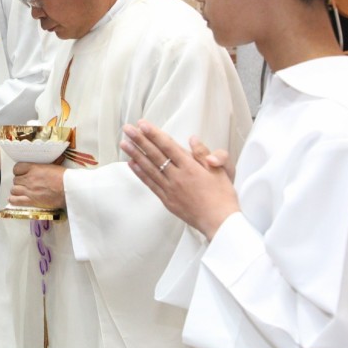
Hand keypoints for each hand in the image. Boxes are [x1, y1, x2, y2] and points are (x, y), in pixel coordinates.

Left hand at [10, 163, 65, 208]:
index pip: (17, 168)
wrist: (69, 189)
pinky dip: (14, 200)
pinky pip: (15, 200)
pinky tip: (17, 199)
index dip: (18, 171)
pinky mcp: (31, 201)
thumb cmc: (64, 178)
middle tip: (26, 184)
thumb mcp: (52, 167)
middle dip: (19, 182)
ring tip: (23, 192)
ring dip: (17, 191)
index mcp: (34, 168)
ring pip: (14, 189)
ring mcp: (29, 190)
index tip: (22, 174)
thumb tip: (39, 168)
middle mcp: (29, 178)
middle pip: (15, 180)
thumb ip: (42, 168)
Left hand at [120, 120, 239, 239]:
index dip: (154, 134)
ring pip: (149, 168)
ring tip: (124, 143)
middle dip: (140, 140)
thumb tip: (192, 139)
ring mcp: (170, 189)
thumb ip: (203, 154)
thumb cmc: (222, 197)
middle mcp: (177, 176)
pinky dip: (140, 173)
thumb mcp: (219, 171)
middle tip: (127, 129)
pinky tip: (132, 164)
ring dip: (135, 154)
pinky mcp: (167, 199)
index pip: (168, 146)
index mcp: (190, 167)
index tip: (143, 124)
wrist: (219, 222)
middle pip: (155, 154)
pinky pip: (150, 184)